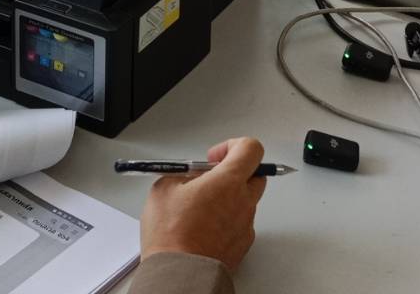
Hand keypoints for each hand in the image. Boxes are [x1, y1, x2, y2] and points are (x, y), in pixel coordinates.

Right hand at [139, 137, 267, 272]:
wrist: (179, 273)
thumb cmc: (171, 235)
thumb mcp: (164, 188)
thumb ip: (182, 175)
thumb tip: (189, 178)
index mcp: (228, 181)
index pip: (251, 149)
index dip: (232, 146)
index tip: (214, 157)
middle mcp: (244, 201)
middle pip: (255, 175)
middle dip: (234, 173)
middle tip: (209, 180)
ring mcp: (246, 225)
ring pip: (246, 201)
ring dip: (229, 198)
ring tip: (200, 209)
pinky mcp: (242, 245)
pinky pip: (240, 224)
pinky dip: (227, 221)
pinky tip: (204, 228)